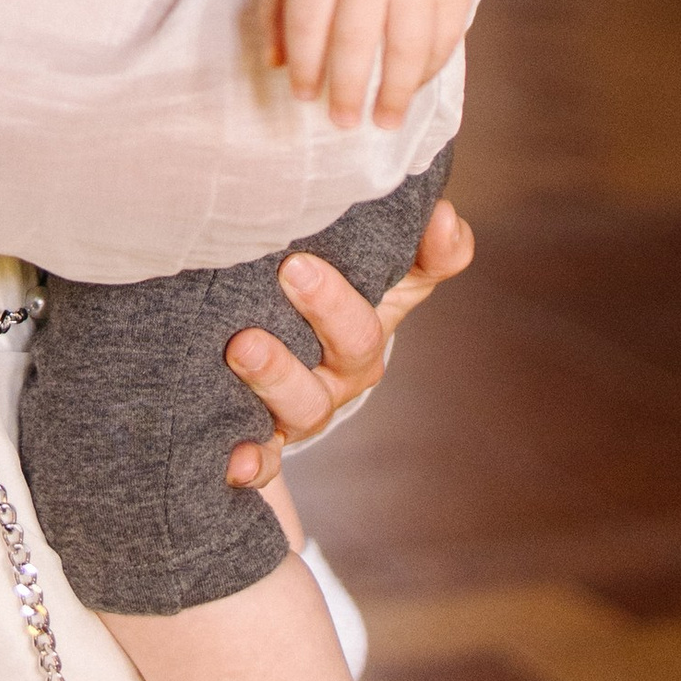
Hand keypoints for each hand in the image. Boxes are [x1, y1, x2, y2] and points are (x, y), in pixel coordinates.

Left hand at [223, 197, 473, 490]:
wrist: (279, 361)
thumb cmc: (330, 309)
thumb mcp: (375, 276)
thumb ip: (418, 248)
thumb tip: (446, 216)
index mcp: (371, 329)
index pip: (402, 291)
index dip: (412, 263)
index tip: (397, 229)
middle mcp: (343, 374)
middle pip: (353, 347)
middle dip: (327, 309)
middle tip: (293, 268)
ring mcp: (303, 410)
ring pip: (304, 404)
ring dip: (277, 376)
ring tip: (243, 345)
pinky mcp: (265, 442)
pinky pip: (264, 462)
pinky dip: (252, 464)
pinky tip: (235, 461)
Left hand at [269, 0, 472, 126]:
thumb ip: (280, 8)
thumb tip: (275, 65)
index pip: (309, 21)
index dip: (305, 65)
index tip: (304, 98)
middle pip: (357, 40)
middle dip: (348, 89)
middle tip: (343, 122)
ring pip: (406, 47)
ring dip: (394, 92)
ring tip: (385, 122)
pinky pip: (443, 40)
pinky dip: (427, 71)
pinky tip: (412, 88)